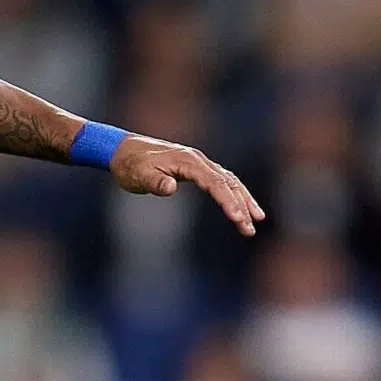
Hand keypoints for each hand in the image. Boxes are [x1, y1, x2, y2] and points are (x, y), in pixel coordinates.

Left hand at [109, 135, 265, 236]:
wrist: (124, 151)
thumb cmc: (131, 165)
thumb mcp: (139, 176)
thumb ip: (155, 182)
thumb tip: (169, 187)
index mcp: (188, 161)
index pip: (215, 182)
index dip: (227, 201)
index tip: (236, 218)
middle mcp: (198, 160)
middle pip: (228, 183)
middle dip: (241, 206)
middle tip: (250, 229)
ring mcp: (199, 163)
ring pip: (229, 181)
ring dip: (243, 200)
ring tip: (256, 221)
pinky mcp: (196, 169)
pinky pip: (222, 181)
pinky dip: (234, 194)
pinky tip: (242, 207)